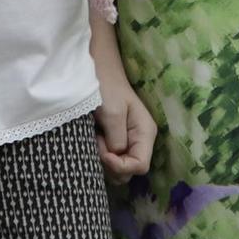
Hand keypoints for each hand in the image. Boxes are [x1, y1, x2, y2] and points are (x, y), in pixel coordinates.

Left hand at [90, 13, 155, 178]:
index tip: (103, 152)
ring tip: (95, 139)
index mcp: (145, 133)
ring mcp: (128, 140)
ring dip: (104, 160)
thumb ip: (117, 140)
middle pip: (129, 171)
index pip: (140, 166)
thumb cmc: (105, 86)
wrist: (95, 68)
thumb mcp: (112, 113)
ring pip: (119, 167)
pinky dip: (101, 154)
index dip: (120, 165)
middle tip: (98, 142)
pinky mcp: (116, 138)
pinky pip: (112, 158)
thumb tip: (116, 158)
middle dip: (111, 164)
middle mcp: (140, 140)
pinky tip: (94, 139)